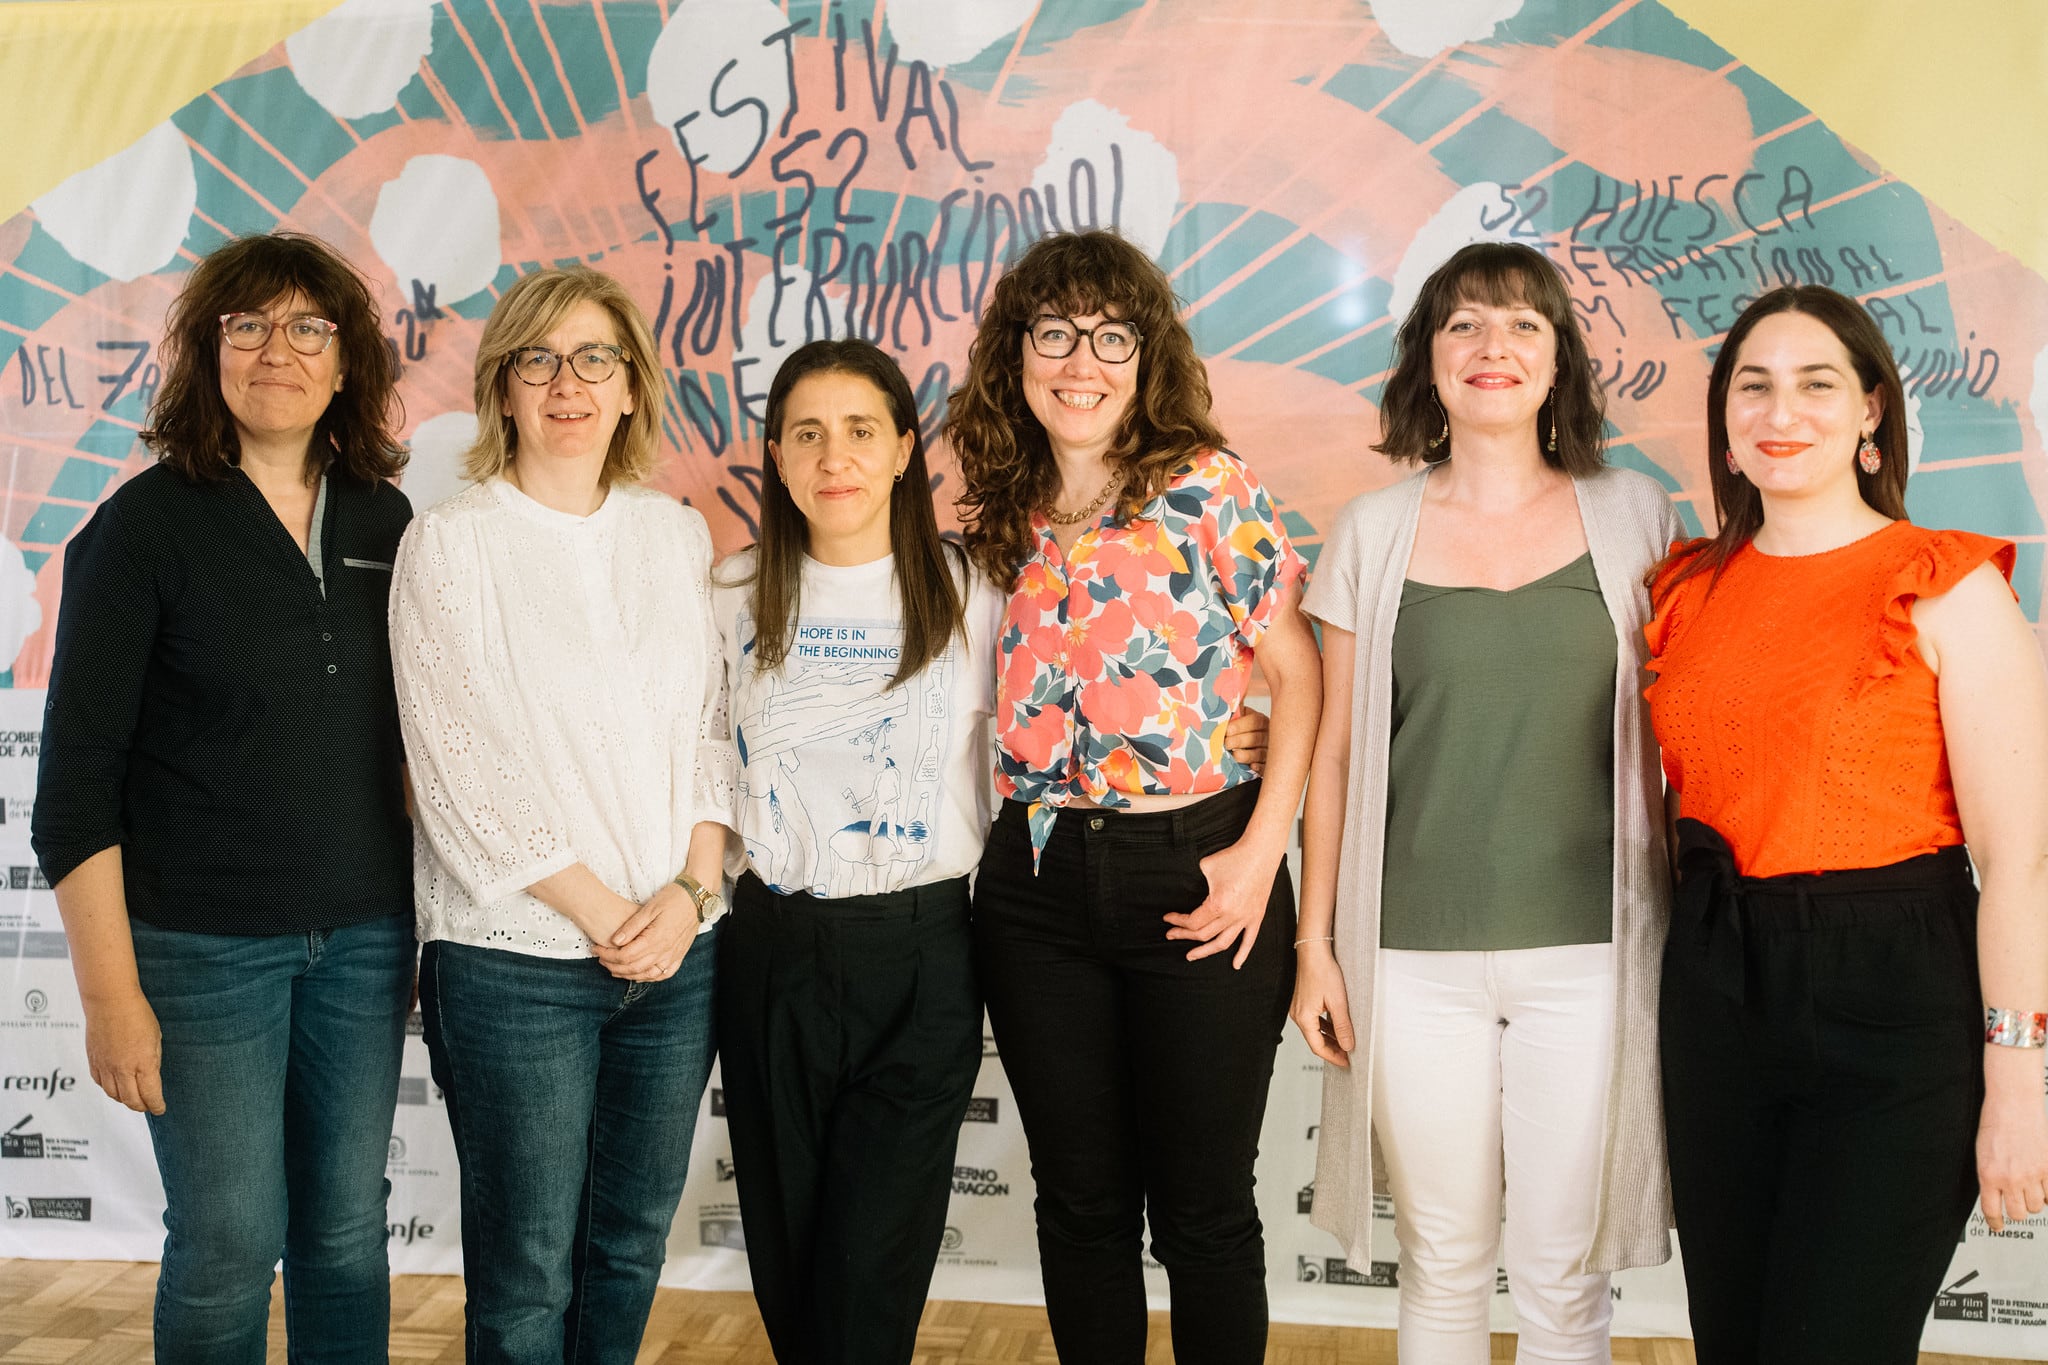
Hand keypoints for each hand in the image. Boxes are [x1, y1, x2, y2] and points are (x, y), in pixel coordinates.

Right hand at [82, 990, 164, 1113]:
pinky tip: (115, 1086)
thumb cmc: (138, 1015)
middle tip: (148, 1106)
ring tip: (133, 1098)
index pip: (150, 1094)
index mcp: (143, 1063)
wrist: (110, 1002)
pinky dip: (109, 1089)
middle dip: (141, 1106)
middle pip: (131, 1100)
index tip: (160, 1109)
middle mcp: (122, 1069)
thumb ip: (153, 1060)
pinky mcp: (93, 1061)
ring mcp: (105, 1066)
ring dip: (124, 1100)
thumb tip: (151, 1075)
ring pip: (113, 1095)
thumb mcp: (156, 1038)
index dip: (156, 1105)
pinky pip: (100, 1082)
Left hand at [593, 882, 701, 981]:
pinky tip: (640, 975)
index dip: (607, 955)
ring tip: (615, 969)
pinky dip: (649, 978)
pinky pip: (663, 975)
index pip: (625, 955)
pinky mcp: (679, 956)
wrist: (697, 898)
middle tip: (601, 959)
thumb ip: (632, 926)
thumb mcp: (649, 908)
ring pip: (647, 975)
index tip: (596, 949)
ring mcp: (673, 956)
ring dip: (628, 975)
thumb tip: (615, 941)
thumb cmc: (673, 898)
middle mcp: (664, 951)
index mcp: (655, 939)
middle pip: (633, 968)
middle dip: (613, 966)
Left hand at [1162, 835, 1277, 968]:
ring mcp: (1246, 918)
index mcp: (1218, 905)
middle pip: (1203, 934)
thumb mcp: (1205, 867)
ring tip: (1191, 956)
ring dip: (1205, 952)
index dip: (1177, 922)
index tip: (1168, 918)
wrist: (1260, 851)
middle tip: (1171, 934)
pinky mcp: (1257, 916)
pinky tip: (1235, 964)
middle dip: (1184, 935)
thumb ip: (1196, 883)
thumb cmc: (1233, 857)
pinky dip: (1242, 954)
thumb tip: (1192, 891)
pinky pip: (1249, 941)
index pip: (1193, 922)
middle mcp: (1232, 915)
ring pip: (1223, 943)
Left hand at [1222, 705, 1268, 774]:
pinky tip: (1252, 766)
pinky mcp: (1268, 766)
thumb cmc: (1240, 729)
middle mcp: (1268, 735)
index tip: (1227, 730)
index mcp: (1261, 721)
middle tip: (1226, 743)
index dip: (1240, 725)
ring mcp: (1269, 751)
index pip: (1255, 721)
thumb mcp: (1239, 716)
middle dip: (1239, 741)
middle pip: (1256, 738)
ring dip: (1247, 755)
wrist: (1246, 745)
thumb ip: (1235, 707)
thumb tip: (1228, 689)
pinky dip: (1259, 767)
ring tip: (1234, 755)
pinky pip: (1266, 767)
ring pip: (1261, 753)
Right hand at [1289, 942, 1354, 1066]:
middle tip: (1347, 1056)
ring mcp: (1300, 1008)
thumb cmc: (1322, 971)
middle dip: (1332, 1049)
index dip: (1333, 1057)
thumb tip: (1347, 1045)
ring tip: (1345, 1042)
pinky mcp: (1304, 1001)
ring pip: (1316, 1030)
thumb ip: (1342, 1026)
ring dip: (1330, 1038)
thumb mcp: (1338, 1002)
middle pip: (1315, 1040)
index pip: (1318, 1047)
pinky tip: (1337, 1027)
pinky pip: (1315, 1020)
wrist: (1313, 951)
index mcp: (1303, 1018)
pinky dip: (1326, 1027)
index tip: (1346, 1062)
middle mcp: (1298, 1014)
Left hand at [1977, 1079, 2047, 1232]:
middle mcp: (2010, 1178)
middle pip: (2017, 1213)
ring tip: (2029, 1190)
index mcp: (1988, 1175)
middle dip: (2017, 1211)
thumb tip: (1997, 1195)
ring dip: (2032, 1202)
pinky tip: (2042, 1187)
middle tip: (2016, 1203)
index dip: (1995, 1223)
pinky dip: (2047, 1194)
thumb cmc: (1995, 1124)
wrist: (2014, 1105)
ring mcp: (2031, 1175)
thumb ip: (1991, 1177)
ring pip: (2036, 1206)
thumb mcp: (1983, 1154)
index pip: (1991, 1210)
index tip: (1997, 1227)